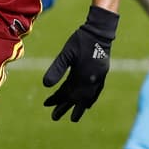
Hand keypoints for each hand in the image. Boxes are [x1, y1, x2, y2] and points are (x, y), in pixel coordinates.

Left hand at [42, 6, 117, 121]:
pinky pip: (96, 92)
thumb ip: (57, 69)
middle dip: (65, 108)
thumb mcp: (66, 53)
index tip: (46, 104)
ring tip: (73, 116)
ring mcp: (98, 79)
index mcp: (81, 77)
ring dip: (79, 107)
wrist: (100, 31)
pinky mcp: (102, 75)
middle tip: (54, 117)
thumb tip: (46, 85)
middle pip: (76, 99)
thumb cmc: (80, 40)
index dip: (56, 99)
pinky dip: (91, 100)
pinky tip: (88, 104)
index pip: (66, 93)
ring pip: (88, 98)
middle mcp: (91, 81)